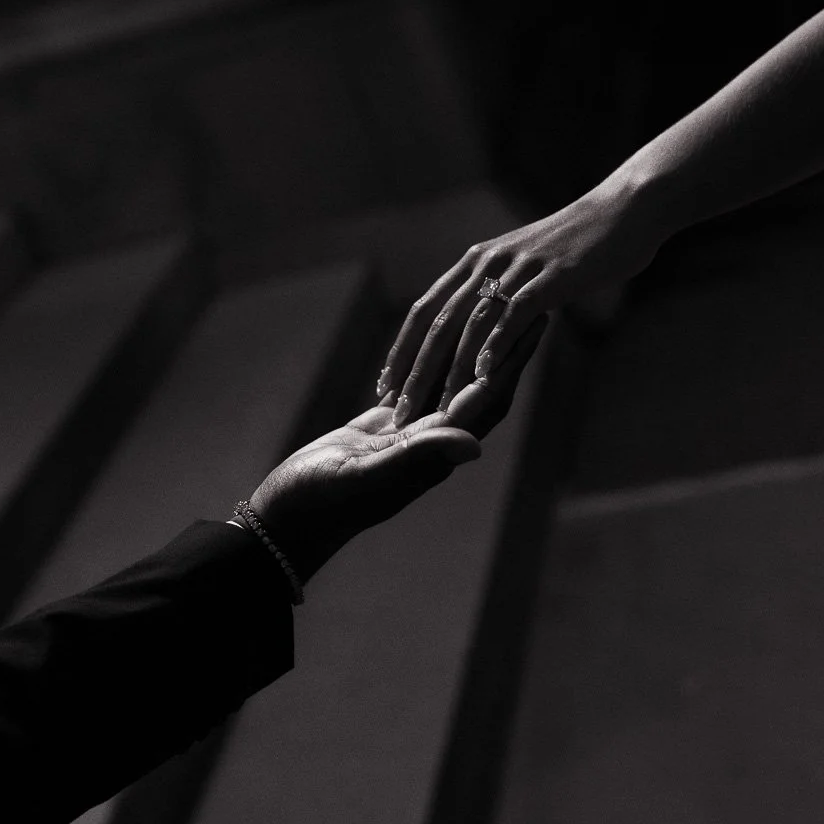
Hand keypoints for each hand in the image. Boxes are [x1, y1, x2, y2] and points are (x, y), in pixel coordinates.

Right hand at [248, 314, 548, 580]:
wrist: (288, 520)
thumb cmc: (322, 502)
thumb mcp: (369, 476)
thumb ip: (418, 458)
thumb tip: (475, 446)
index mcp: (436, 451)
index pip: (487, 396)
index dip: (513, 359)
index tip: (536, 321)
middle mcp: (431, 443)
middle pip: (480, 386)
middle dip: (505, 347)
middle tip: (529, 303)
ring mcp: (407, 437)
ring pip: (451, 384)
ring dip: (474, 350)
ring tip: (491, 314)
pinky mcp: (382, 431)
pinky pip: (418, 389)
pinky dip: (433, 362)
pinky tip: (439, 341)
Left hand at [376, 185, 661, 426]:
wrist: (625, 211)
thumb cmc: (581, 244)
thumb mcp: (527, 264)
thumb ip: (502, 291)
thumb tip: (483, 327)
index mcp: (477, 260)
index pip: (424, 309)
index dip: (402, 349)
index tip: (385, 386)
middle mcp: (488, 263)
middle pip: (438, 322)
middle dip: (415, 371)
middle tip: (399, 411)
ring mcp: (518, 269)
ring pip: (470, 325)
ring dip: (450, 371)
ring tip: (438, 409)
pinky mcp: (550, 278)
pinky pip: (513, 316)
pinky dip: (495, 346)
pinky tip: (484, 377)